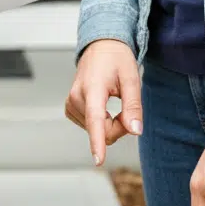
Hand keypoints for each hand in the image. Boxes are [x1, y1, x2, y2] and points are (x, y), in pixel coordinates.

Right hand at [64, 39, 142, 166]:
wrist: (101, 45)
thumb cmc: (116, 59)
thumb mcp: (132, 79)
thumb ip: (133, 106)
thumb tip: (135, 130)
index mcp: (93, 87)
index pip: (95, 119)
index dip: (98, 141)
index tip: (98, 159)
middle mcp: (77, 96)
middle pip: (102, 130)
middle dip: (118, 127)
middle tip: (126, 108)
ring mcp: (71, 101)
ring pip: (96, 131)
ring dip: (109, 124)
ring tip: (112, 102)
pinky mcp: (70, 106)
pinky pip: (89, 126)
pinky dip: (99, 122)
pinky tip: (102, 107)